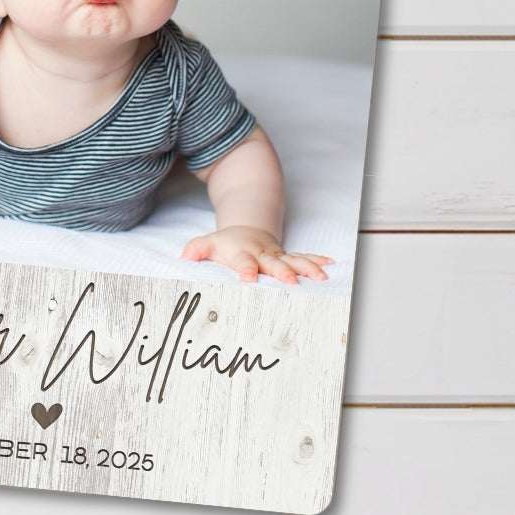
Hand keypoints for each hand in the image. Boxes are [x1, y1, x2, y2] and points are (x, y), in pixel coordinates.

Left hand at [180, 225, 332, 283]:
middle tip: (291, 282)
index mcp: (242, 252)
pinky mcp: (288, 256)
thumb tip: (184, 257)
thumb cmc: (225, 245)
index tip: (248, 279)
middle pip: (273, 263)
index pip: (243, 261)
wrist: (245, 232)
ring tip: (320, 277)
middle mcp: (262, 254)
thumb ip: (196, 249)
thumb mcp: (207, 244)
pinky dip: (317, 261)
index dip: (245, 269)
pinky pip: (305, 258)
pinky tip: (330, 266)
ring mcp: (277, 255)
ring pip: (294, 260)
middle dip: (282, 272)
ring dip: (307, 268)